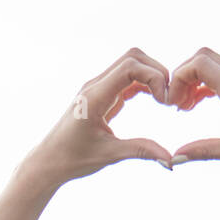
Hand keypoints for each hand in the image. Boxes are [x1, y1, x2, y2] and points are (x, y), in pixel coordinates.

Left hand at [25, 49, 174, 186]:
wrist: (49, 162)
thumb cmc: (72, 159)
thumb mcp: (108, 155)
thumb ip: (140, 150)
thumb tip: (170, 159)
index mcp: (94, 97)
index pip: (130, 67)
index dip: (154, 76)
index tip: (165, 101)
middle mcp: (95, 86)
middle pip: (133, 57)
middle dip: (157, 71)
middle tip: (169, 98)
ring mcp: (98, 88)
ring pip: (130, 64)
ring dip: (151, 76)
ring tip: (165, 99)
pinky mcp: (102, 95)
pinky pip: (127, 79)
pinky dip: (144, 84)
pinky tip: (155, 99)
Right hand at [166, 48, 219, 175]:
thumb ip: (205, 151)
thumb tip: (175, 158)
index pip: (199, 64)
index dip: (178, 78)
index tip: (173, 105)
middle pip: (204, 57)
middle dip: (183, 77)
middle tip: (177, 106)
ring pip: (215, 64)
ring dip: (195, 81)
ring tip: (186, 109)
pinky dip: (209, 84)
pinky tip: (203, 105)